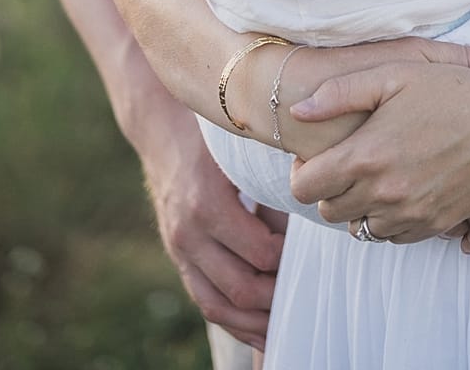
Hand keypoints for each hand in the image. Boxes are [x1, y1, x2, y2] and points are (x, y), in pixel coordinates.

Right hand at [139, 119, 284, 347]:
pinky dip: (235, 324)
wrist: (161, 134)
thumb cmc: (211, 140)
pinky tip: (263, 333)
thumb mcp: (242, 154)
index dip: (290, 258)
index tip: (306, 248)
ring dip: (256, 322)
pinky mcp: (178, 261)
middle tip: (306, 287)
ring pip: (219, 307)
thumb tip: (308, 230)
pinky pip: (206, 303)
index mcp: (207, 204)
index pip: (261, 255)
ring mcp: (179, 251)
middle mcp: (187, 234)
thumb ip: (273, 190)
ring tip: (288, 322)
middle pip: (242, 289)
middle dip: (277, 296)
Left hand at [287, 56, 469, 242]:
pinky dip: (391, 220)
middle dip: (330, 191)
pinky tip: (401, 190)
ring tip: (374, 178)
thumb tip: (297, 110)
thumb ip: (337, 94)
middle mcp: (386, 193)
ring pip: (363, 230)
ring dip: (361, 209)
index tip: (315, 159)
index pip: (305, 190)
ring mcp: (415, 213)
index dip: (302, 174)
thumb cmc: (447, 90)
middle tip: (345, 166)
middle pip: (331, 213)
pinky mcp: (440, 224)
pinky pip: (398, 237)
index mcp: (365, 157)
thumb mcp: (389, 76)